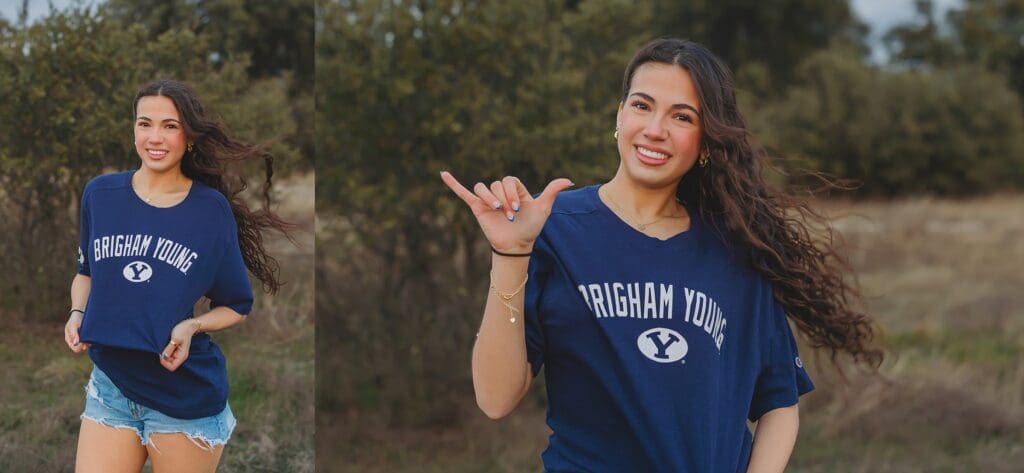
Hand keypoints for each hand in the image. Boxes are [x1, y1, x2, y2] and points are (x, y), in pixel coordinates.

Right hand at [64, 311, 89, 352]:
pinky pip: (89, 342)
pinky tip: (93, 337)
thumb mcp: (74, 326)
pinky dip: (91, 340)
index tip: (83, 343)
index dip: (79, 347)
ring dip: (88, 343)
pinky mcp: (86, 337)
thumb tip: (75, 344)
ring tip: (91, 338)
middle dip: (85, 345)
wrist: (80, 313)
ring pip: (85, 346)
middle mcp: (74, 341)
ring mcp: (80, 339)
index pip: (74, 348)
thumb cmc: (75, 319)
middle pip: (81, 348)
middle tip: (88, 341)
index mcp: (69, 339)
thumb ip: (74, 335)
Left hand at [160, 319, 198, 371]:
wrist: (188, 325)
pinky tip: (165, 345)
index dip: (164, 363)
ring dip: (164, 355)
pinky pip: (168, 355)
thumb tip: (163, 357)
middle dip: (164, 359)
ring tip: (164, 345)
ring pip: (168, 360)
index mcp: (182, 356)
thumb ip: (169, 349)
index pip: (172, 367)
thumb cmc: (183, 330)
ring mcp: (178, 354)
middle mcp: (180, 356)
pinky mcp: (175, 350)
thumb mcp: (175, 339)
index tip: (161, 354)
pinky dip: (165, 352)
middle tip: (162, 349)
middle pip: (169, 364)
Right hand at [440, 172, 572, 252]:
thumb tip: (570, 181)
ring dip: (490, 198)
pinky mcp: (476, 208)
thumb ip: (553, 191)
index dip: (512, 192)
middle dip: (504, 199)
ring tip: (498, 211)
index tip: (517, 208)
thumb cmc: (530, 227)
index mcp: (514, 189)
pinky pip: (463, 193)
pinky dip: (453, 183)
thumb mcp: (543, 208)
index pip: (509, 180)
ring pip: (483, 187)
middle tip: (509, 215)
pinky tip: (443, 174)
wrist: (516, 245)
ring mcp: (487, 199)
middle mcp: (499, 192)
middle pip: (496, 184)